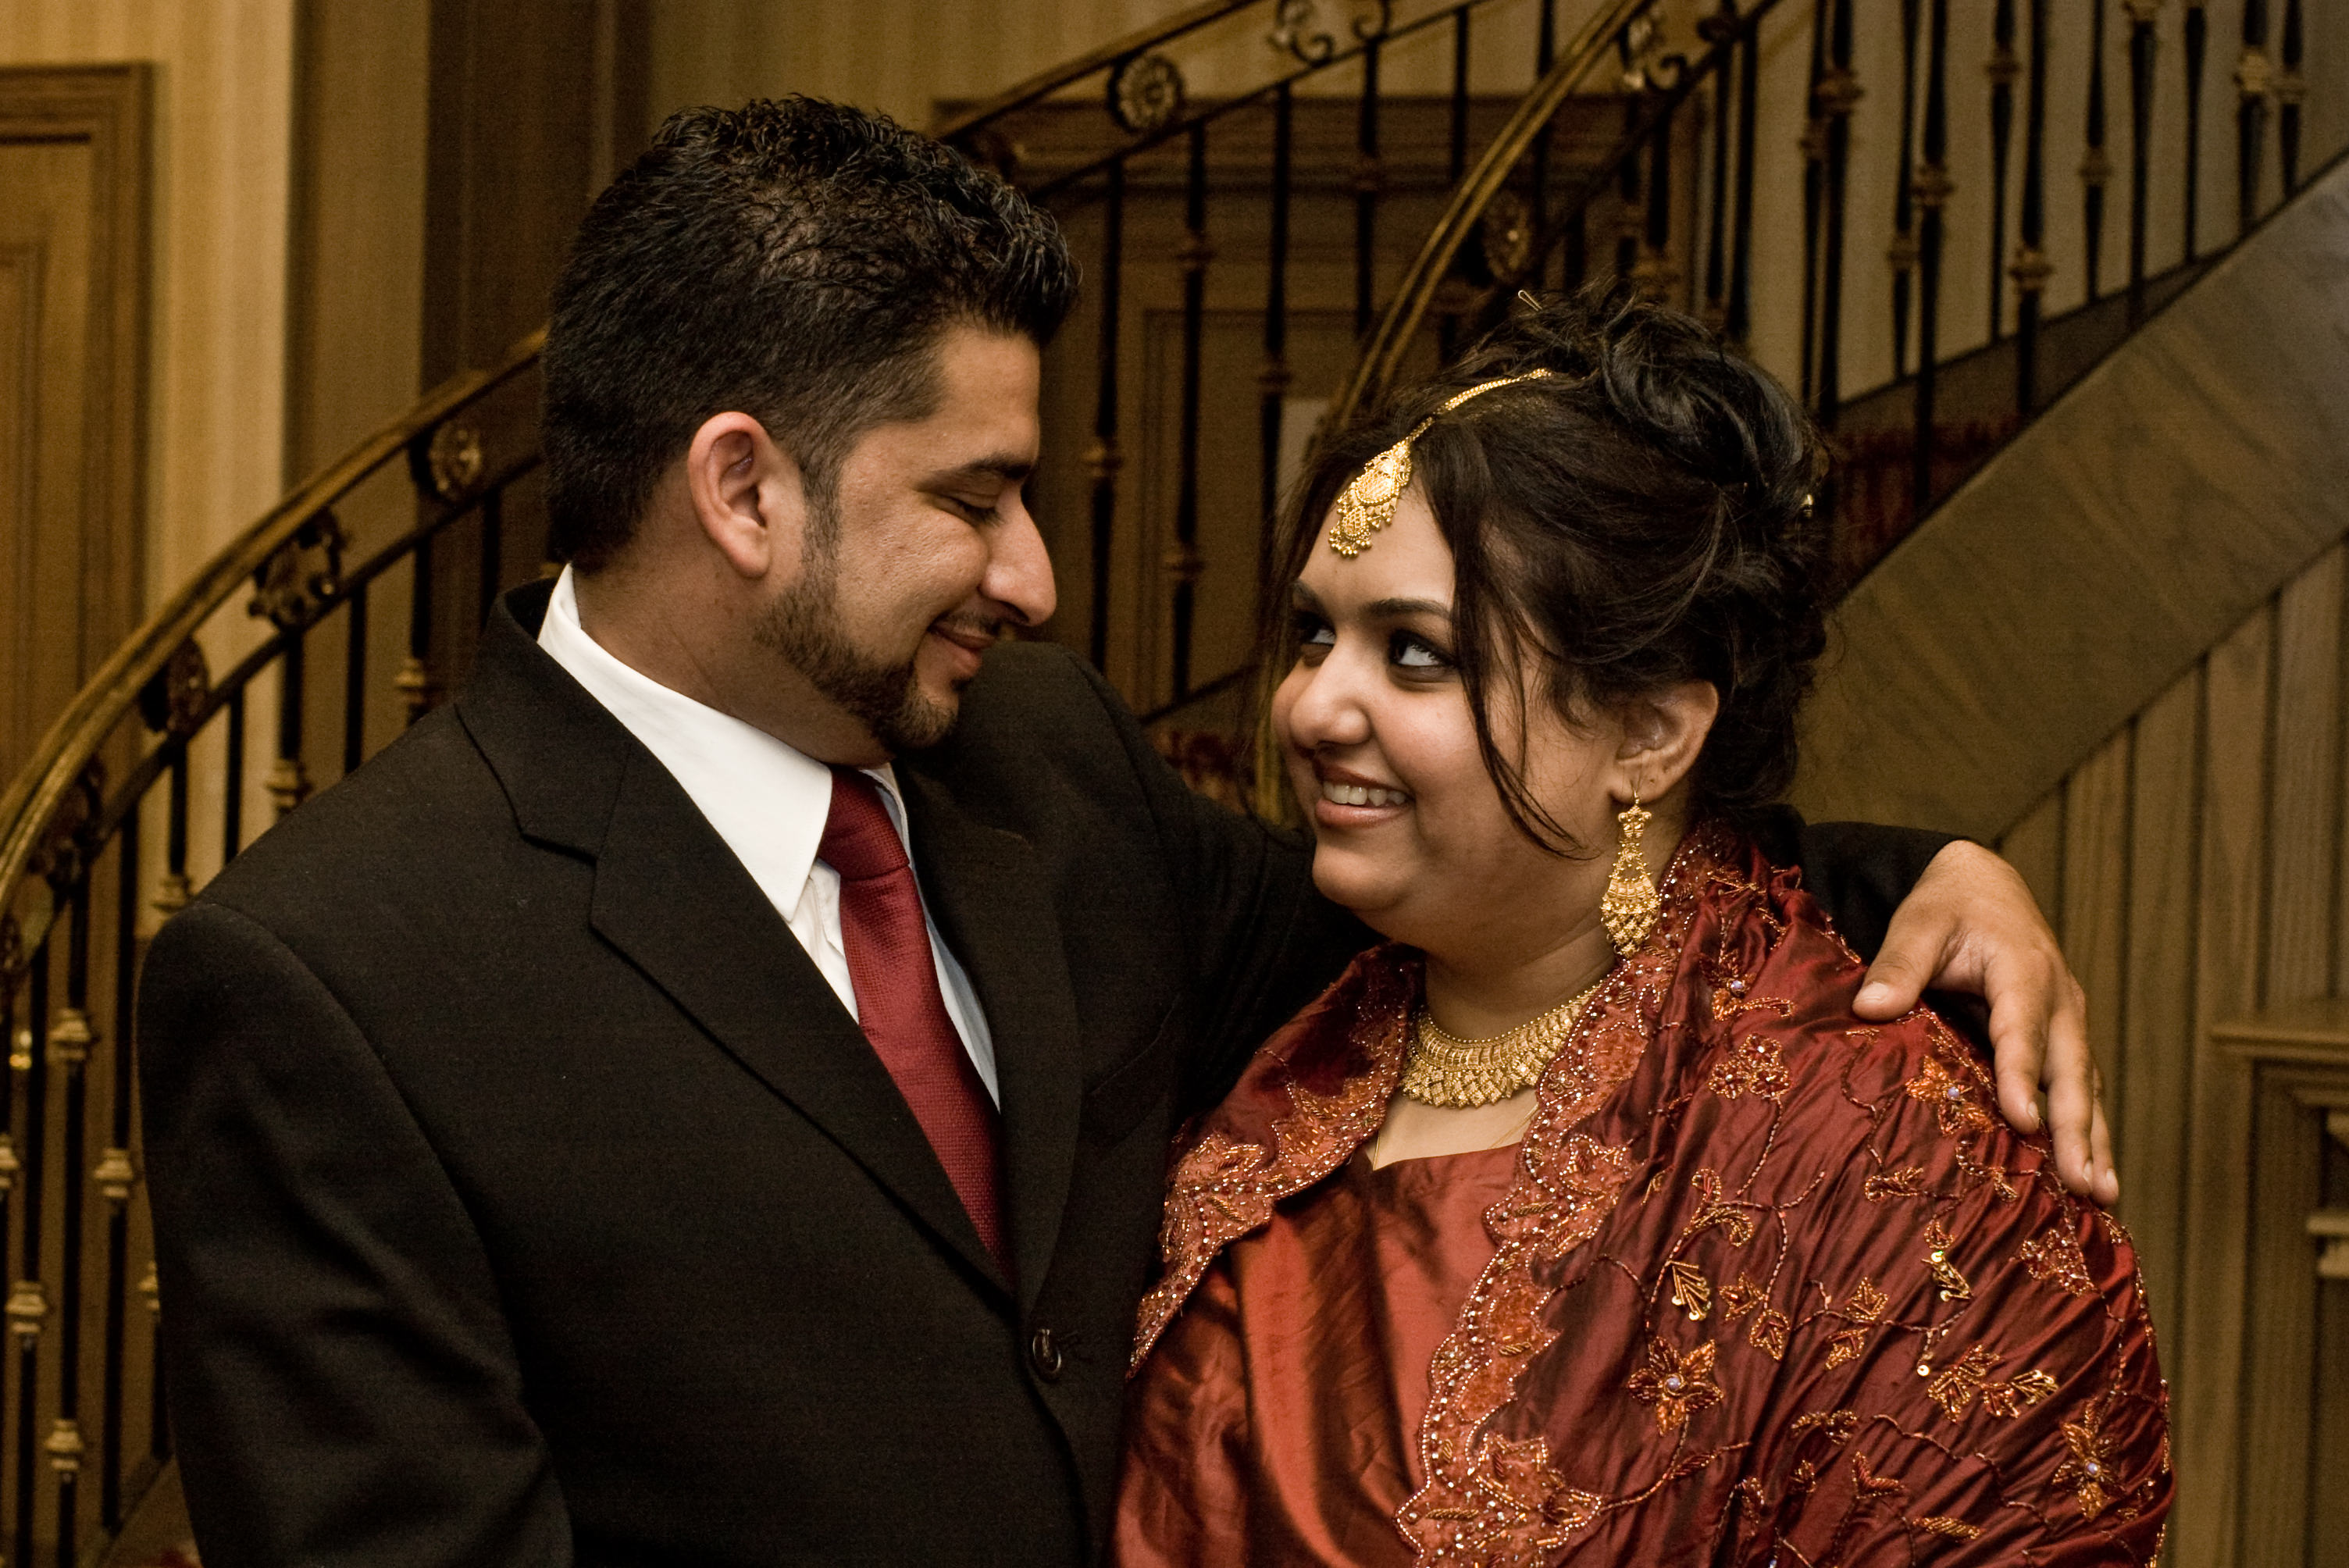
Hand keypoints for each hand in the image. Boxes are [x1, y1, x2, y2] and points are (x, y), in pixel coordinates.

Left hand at [1850, 841, 2116, 1205]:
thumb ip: (1898, 964)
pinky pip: (2080, 1087)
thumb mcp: (1917, 924)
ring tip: (2103, 1196)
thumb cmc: (1947, 908)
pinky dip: (2091, 1130)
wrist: (1984, 887)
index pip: (2022, 1028)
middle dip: (2077, 1128)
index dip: (2023, 1074)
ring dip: (2095, 1139)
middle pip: (2070, 1069)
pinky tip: (2092, 1175)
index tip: (2023, 1120)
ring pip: (2085, 1085)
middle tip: (2083, 1183)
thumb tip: (1870, 1007)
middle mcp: (2059, 999)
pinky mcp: (2064, 1037)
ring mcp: (2068, 1021)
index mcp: (2023, 970)